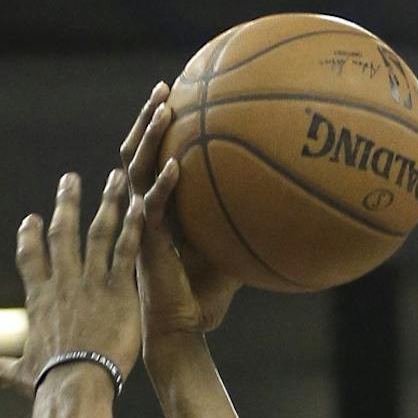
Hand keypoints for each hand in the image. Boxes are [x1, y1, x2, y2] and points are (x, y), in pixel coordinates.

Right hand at [0, 157, 149, 391]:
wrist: (76, 382)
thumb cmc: (49, 382)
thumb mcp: (19, 373)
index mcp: (38, 298)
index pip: (30, 258)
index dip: (29, 237)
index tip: (30, 219)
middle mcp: (62, 282)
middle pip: (62, 232)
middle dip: (66, 204)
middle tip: (70, 180)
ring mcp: (90, 282)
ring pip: (98, 232)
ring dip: (107, 203)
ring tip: (115, 179)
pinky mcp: (117, 290)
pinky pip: (126, 251)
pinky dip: (134, 228)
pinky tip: (141, 205)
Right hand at [119, 83, 236, 345]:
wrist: (182, 329)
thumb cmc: (204, 298)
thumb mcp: (231, 253)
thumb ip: (243, 227)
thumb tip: (281, 210)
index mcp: (159, 207)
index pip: (153, 157)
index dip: (158, 128)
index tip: (175, 96)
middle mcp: (144, 208)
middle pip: (137, 151)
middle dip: (147, 117)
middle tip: (163, 87)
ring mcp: (141, 223)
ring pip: (136, 168)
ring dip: (149, 137)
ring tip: (163, 109)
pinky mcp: (145, 243)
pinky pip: (153, 208)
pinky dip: (164, 186)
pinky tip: (177, 167)